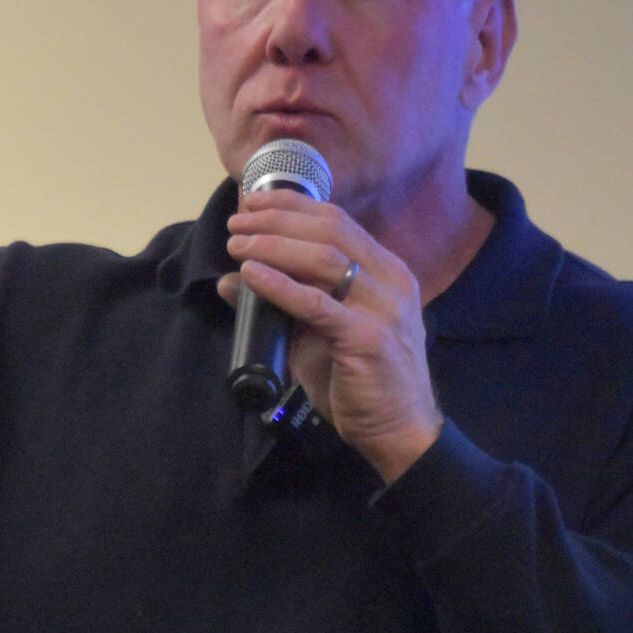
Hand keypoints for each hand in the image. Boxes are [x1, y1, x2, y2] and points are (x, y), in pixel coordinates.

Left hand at [220, 189, 442, 482]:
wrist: (399, 429)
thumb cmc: (360, 381)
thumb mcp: (318, 334)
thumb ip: (284, 304)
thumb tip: (234, 280)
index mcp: (386, 271)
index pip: (336, 220)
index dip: (291, 205)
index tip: (252, 202)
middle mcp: (390, 281)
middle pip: (329, 230)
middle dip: (276, 220)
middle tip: (236, 223)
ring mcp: (384, 308)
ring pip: (324, 258)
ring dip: (274, 245)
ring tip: (238, 245)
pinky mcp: (369, 338)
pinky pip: (318, 303)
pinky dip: (281, 285)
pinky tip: (252, 274)